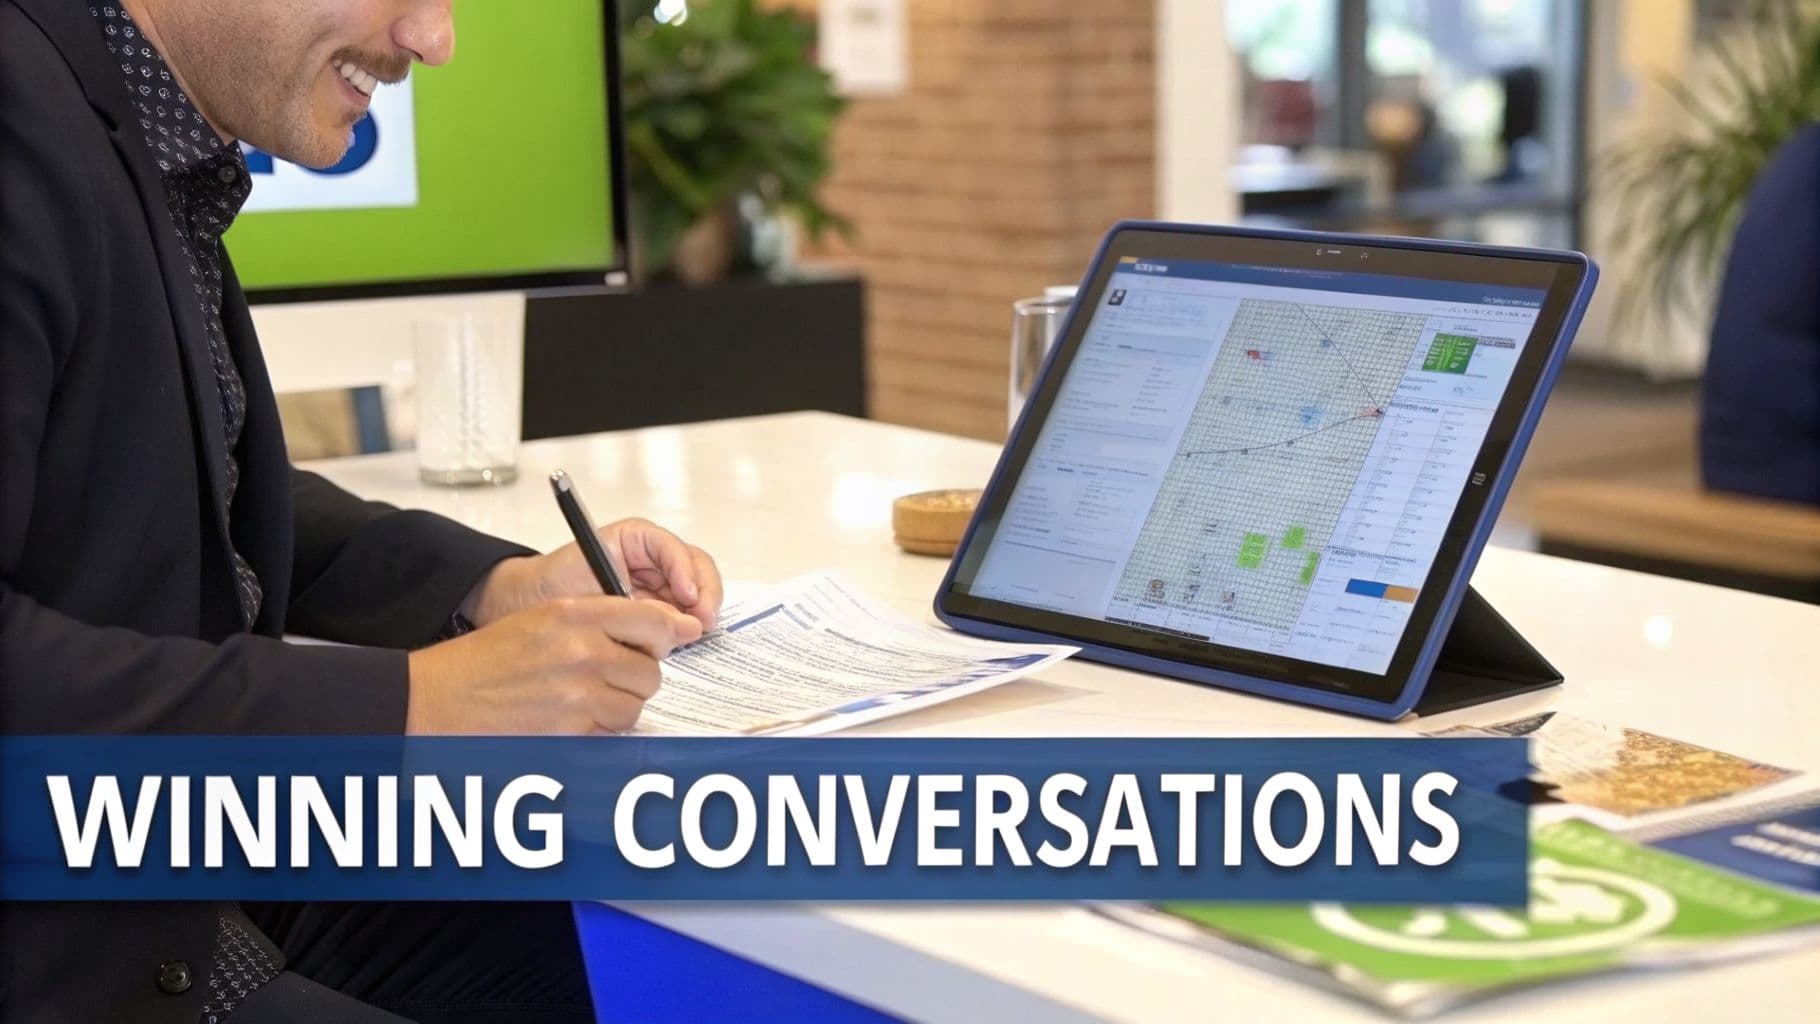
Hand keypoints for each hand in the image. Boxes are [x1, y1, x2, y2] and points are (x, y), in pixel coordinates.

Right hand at [405, 596, 701, 733]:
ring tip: (582, 700)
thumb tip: (668, 629)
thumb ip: (601, 620)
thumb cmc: (485, 662)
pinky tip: (570, 720)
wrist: (437, 699)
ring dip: (618, 706)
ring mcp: (579, 695)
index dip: (667, 633)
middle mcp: (582, 651)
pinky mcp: (572, 733)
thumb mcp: (543, 620)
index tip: (669, 640)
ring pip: (635, 704)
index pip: (653, 619)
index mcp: (574, 614)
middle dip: (635, 676)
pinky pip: (612, 733)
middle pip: (651, 669)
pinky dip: (600, 731)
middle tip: (607, 677)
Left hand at [465, 518, 722, 630]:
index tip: (687, 597)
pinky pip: (680, 621)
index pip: (676, 550)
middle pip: (698, 571)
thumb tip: (672, 618)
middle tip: (702, 622)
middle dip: (705, 595)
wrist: (525, 606)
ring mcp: (657, 589)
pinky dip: (686, 632)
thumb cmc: (550, 585)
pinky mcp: (654, 616)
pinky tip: (680, 645)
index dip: (686, 572)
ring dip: (699, 616)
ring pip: (697, 597)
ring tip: (691, 636)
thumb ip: (631, 599)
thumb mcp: (589, 582)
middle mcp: (653, 562)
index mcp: (637, 541)